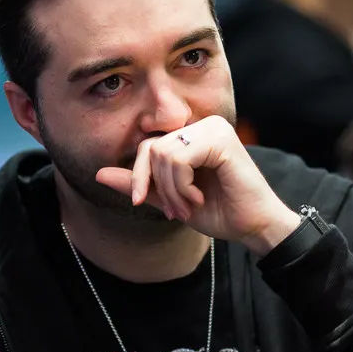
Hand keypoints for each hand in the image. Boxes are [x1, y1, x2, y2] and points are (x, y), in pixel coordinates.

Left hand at [95, 116, 299, 255]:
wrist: (253, 227)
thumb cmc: (219, 211)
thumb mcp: (170, 200)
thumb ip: (140, 186)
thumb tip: (98, 174)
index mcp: (191, 136)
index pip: (146, 146)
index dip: (138, 176)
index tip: (144, 203)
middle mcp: (202, 125)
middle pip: (150, 148)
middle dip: (157, 186)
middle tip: (176, 211)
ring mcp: (212, 128)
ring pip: (163, 154)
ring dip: (171, 190)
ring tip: (188, 207)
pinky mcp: (221, 139)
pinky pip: (179, 158)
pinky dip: (182, 186)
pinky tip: (199, 198)